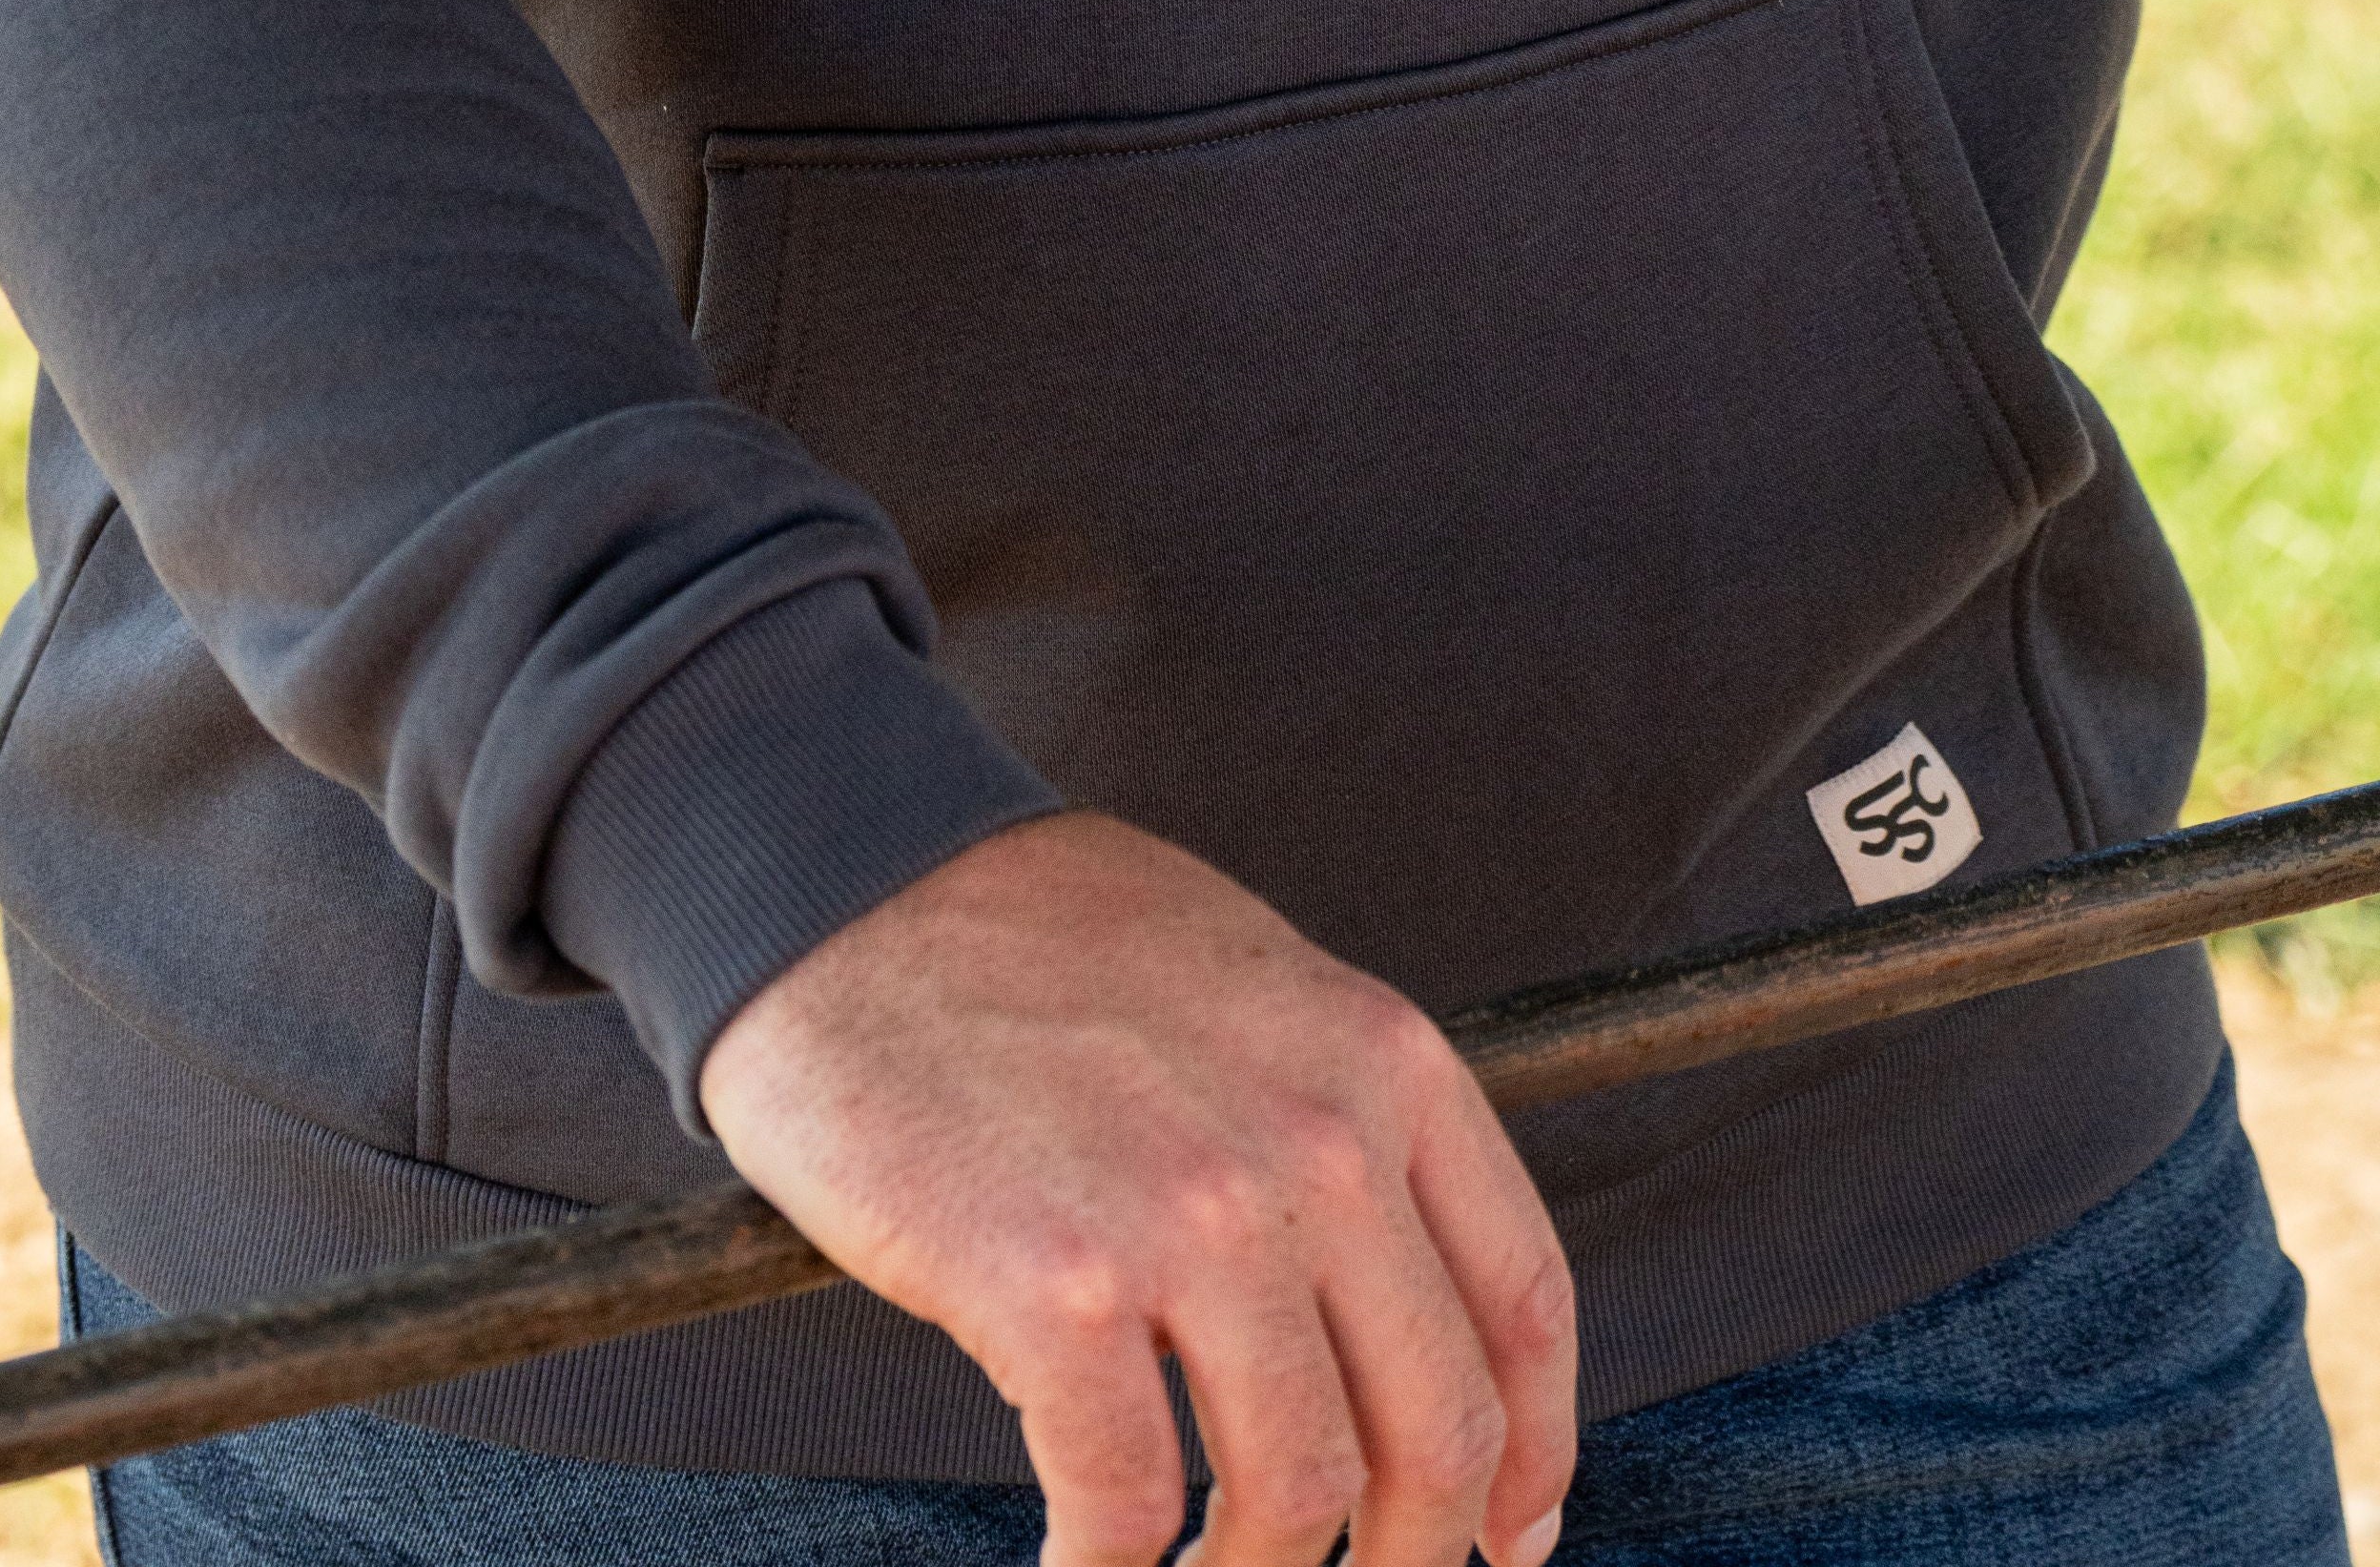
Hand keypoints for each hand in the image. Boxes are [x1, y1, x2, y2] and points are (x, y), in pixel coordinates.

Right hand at [697, 810, 1576, 1566]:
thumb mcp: (1253, 989)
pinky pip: (1126, 1513)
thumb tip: (1389, 1319)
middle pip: (1440, 1435)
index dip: (1531, 1463)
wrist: (848, 881)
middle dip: (1411, 1560)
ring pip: (1297, 1495)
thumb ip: (1339, 1126)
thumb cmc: (1037, 944)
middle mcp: (1320, 1143)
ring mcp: (1195, 1219)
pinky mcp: (1057, 1290)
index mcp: (1383, 1062)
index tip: (1508, 1543)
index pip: (1523, 1308)